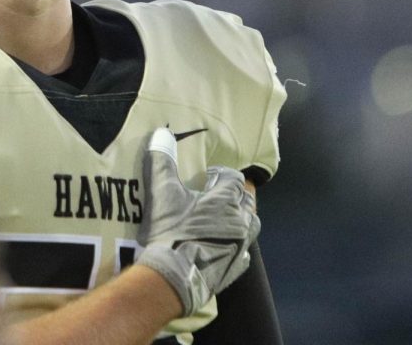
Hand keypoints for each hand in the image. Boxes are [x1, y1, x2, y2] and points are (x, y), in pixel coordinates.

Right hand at [134, 127, 259, 316]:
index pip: (234, 179)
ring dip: (240, 220)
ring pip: (251, 227)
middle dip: (235, 196)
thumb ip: (162, 162)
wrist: (173, 277)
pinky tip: (223, 248)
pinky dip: (236, 247)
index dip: (220, 175)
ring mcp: (240, 246)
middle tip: (216, 197)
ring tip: (222, 221)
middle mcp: (240, 222)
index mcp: (226, 201)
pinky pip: (243, 254)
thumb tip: (161, 133)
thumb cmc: (171, 232)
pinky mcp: (234, 268)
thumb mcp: (162, 193)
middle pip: (247, 202)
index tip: (206, 178)